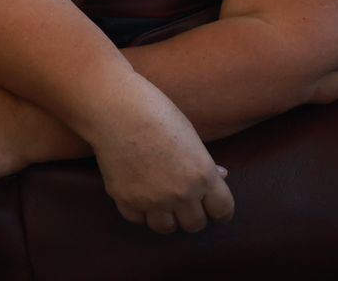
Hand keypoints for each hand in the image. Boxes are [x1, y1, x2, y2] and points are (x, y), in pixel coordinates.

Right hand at [89, 91, 234, 233]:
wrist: (115, 109)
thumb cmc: (155, 113)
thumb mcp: (189, 136)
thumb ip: (204, 162)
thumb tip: (220, 175)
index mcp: (203, 175)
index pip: (222, 210)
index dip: (220, 212)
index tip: (215, 212)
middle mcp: (181, 193)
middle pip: (195, 224)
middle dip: (192, 215)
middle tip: (185, 205)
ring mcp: (152, 199)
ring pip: (166, 228)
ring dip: (166, 218)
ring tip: (161, 205)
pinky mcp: (126, 199)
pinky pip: (137, 219)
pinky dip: (139, 211)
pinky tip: (138, 197)